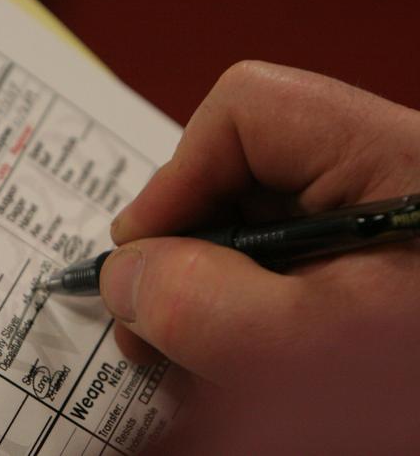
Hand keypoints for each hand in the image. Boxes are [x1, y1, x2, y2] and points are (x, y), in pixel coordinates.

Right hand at [102, 61, 419, 453]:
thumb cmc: (419, 403)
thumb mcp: (306, 352)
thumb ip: (199, 305)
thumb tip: (123, 274)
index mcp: (391, 163)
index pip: (251, 111)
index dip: (178, 174)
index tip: (139, 249)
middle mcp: (378, 182)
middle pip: (238, 173)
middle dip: (178, 247)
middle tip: (145, 316)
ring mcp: (367, 230)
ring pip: (247, 227)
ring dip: (197, 287)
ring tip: (174, 351)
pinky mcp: (360, 271)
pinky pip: (270, 270)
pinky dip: (229, 309)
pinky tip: (216, 354)